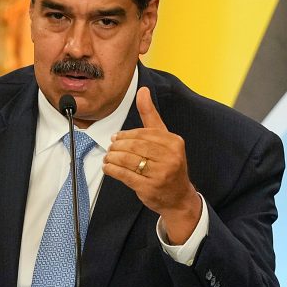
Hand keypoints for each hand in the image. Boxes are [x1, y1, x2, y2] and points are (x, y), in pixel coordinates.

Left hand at [103, 86, 200, 243]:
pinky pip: (125, 175)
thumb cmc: (168, 164)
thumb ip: (151, 115)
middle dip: (118, 147)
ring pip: (128, 160)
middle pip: (134, 146)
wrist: (178, 197)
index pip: (143, 133)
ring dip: (112, 158)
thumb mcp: (164, 138)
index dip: (125, 135)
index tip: (116, 138)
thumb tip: (143, 90)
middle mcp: (170, 157)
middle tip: (110, 148)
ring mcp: (160, 174)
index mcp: (174, 142)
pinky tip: (108, 168)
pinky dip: (112, 170)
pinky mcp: (149, 187)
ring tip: (108, 158)